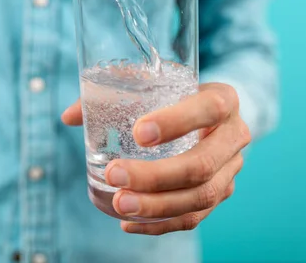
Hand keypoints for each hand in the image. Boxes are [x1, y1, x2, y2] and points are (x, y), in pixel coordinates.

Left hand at [62, 82, 250, 234]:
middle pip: (201, 164)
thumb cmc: (175, 94)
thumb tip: (70, 117)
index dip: (176, 122)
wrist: (211, 114)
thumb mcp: (152, 82)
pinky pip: (194, 217)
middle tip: (115, 175)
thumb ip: (113, 92)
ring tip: (119, 204)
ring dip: (156, 206)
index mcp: (223, 99)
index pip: (209, 109)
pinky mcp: (221, 193)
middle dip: (155, 176)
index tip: (138, 134)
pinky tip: (130, 223)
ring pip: (200, 197)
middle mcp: (235, 135)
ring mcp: (231, 169)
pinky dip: (160, 223)